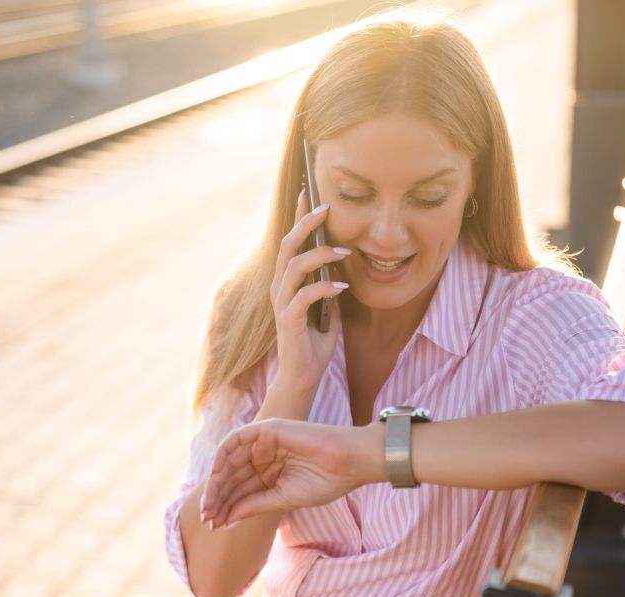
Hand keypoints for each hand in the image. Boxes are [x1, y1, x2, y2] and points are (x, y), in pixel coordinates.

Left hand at [200, 420, 383, 527]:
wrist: (349, 464)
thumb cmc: (325, 482)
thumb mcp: (282, 499)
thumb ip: (254, 505)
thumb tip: (226, 520)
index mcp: (269, 475)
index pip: (240, 490)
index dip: (225, 507)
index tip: (214, 525)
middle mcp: (263, 458)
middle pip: (231, 478)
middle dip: (218, 498)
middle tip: (208, 518)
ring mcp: (264, 443)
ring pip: (230, 462)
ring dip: (217, 483)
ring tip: (211, 504)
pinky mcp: (267, 429)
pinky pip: (237, 439)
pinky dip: (223, 454)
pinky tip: (216, 475)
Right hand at [269, 189, 348, 393]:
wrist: (303, 377)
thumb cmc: (313, 344)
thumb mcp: (326, 309)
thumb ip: (328, 288)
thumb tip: (339, 268)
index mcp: (286, 282)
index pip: (290, 241)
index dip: (297, 216)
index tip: (308, 191)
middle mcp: (279, 288)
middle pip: (288, 245)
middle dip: (306, 223)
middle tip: (326, 207)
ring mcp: (282, 303)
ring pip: (295, 265)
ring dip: (321, 255)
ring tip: (345, 253)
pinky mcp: (288, 320)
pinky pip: (305, 295)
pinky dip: (325, 287)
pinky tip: (342, 288)